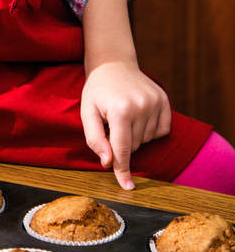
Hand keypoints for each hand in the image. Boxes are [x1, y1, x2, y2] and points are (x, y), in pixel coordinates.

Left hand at [80, 61, 171, 189]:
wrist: (113, 64)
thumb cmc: (98, 91)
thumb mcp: (87, 111)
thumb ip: (94, 138)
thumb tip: (108, 162)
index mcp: (120, 110)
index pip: (122, 149)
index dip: (123, 170)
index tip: (128, 187)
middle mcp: (141, 106)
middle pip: (134, 146)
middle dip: (122, 142)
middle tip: (112, 121)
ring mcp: (155, 102)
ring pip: (147, 140)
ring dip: (135, 135)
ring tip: (124, 115)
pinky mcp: (164, 101)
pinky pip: (162, 131)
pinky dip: (150, 130)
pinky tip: (139, 116)